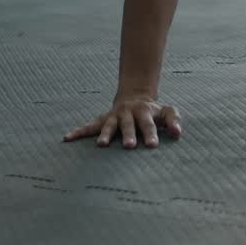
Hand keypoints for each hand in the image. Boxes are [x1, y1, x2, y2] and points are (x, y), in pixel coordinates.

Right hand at [63, 95, 181, 148]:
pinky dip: (78, 131)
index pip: (148, 124)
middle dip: (128, 135)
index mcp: (143, 112)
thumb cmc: (153, 112)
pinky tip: (67, 138)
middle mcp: (127, 114)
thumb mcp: (166, 112)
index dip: (150, 134)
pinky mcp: (102, 120)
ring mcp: (113, 117)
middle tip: (130, 147)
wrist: (135, 97)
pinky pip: (89, 126)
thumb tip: (177, 133)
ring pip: (108, 125)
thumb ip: (173, 121)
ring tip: (101, 145)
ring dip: (105, 134)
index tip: (152, 146)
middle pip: (128, 125)